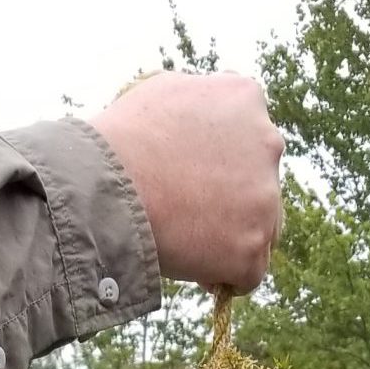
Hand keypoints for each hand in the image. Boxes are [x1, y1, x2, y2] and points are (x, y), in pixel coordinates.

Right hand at [91, 72, 284, 292]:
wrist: (103, 187)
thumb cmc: (120, 141)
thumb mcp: (164, 93)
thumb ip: (201, 106)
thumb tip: (208, 125)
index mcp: (245, 98)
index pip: (250, 140)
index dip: (221, 167)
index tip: (193, 181)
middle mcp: (267, 142)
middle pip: (261, 186)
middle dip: (232, 204)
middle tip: (188, 215)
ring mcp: (264, 199)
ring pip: (260, 229)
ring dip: (231, 239)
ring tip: (186, 241)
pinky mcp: (252, 248)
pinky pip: (249, 272)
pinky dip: (226, 275)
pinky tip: (195, 267)